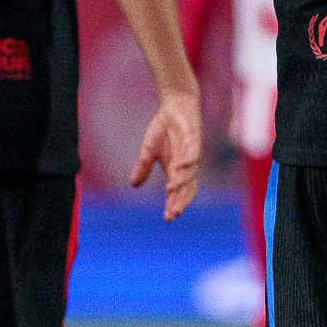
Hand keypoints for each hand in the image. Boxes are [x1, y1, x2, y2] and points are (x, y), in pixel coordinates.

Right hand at [133, 87, 203, 218]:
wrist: (175, 107)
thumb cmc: (163, 129)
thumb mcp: (148, 150)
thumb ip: (143, 167)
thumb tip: (133, 185)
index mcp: (175, 170)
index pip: (176, 192)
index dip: (173, 204)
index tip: (167, 219)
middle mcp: (186, 166)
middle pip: (186, 188)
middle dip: (180, 201)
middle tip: (174, 213)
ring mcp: (191, 154)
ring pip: (190, 173)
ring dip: (181, 183)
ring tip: (171, 191)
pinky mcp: (194, 141)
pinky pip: (192, 154)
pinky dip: (186, 163)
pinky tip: (177, 169)